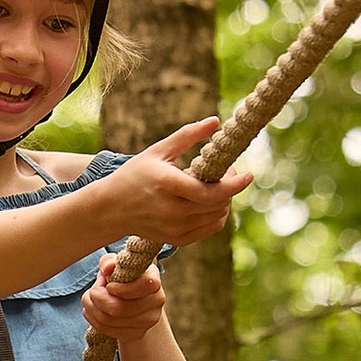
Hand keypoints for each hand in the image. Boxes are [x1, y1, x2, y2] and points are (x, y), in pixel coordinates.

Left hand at [83, 258, 166, 342]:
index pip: (144, 285)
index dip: (121, 288)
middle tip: (93, 290)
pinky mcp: (137, 334)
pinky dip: (93, 318)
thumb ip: (109, 261)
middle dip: (97, 298)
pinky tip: (92, 310)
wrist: (132, 298)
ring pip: (109, 320)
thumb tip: (107, 268)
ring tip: (89, 298)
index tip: (108, 285)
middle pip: (120, 308)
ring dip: (91, 308)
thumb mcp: (116, 264)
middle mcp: (156, 301)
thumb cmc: (122, 277)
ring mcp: (148, 320)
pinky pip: (107, 330)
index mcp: (154, 279)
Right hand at [100, 117, 254, 246]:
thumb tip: (215, 121)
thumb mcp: (158, 151)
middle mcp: (172, 210)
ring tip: (216, 186)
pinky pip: (208, 229)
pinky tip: (210, 203)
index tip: (248, 175)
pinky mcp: (176, 239)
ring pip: (216, 218)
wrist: (112, 208)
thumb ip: (188, 135)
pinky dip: (216, 216)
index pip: (211, 192)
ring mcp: (174, 228)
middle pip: (217, 204)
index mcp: (167, 185)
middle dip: (229, 188)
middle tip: (225, 173)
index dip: (234, 185)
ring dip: (224, 201)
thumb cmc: (135, 174)